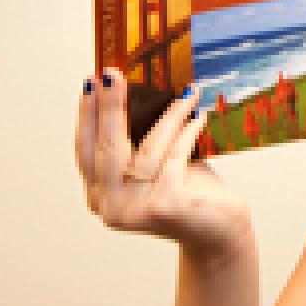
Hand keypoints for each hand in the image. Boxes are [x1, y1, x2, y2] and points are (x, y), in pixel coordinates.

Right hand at [76, 69, 250, 257]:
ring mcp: (134, 210)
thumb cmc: (189, 193)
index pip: (86, 151)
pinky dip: (187, 132)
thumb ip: (141, 141)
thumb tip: (137, 92)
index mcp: (99, 196)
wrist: (219, 233)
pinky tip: (200, 116)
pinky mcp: (163, 206)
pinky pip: (174, 157)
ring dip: (169, 115)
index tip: (91, 82)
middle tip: (112, 73)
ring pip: (146, 150)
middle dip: (109, 107)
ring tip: (187, 92)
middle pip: (106, 148)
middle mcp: (109, 207)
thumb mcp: (158, 165)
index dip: (87, 116)